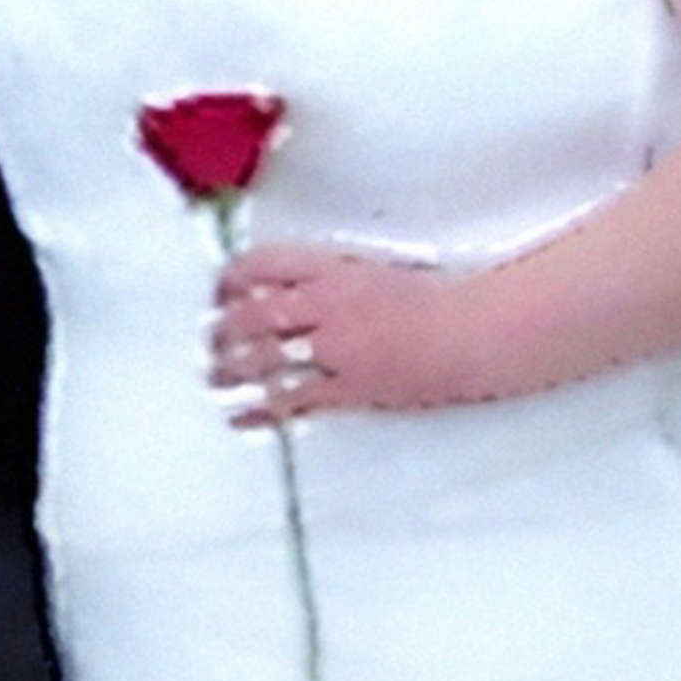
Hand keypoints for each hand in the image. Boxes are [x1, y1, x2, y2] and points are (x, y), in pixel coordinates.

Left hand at [210, 242, 488, 426]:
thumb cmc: (428, 296)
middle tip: (210, 338)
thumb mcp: (369, 268)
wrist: (470, 331)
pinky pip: (293, 401)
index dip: (231, 277)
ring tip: (214, 375)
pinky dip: (260, 408)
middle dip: (223, 328)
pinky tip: (239, 415)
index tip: (220, 289)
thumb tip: (274, 288)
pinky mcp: (349, 390)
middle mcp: (327, 304)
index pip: (263, 264)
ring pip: (267, 359)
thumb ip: (322, 275)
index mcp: (332, 267)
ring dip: (232, 368)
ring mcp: (336, 350)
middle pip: (255, 314)